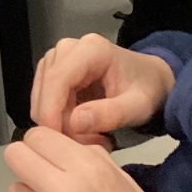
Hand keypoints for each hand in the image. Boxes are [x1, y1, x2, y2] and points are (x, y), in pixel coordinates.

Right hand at [30, 33, 174, 145]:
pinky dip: (56, 117)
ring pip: (41, 95)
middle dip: (57, 120)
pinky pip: (44, 98)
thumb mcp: (137, 106)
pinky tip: (78, 127)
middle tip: (85, 143)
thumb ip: (110, 114)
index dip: (51, 110)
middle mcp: (68, 48)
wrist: (150, 80)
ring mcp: (58, 57)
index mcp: (91, 49)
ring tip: (87, 135)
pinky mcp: (53, 70)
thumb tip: (74, 122)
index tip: (57, 140)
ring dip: (57, 121)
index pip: (58, 79)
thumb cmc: (147, 91)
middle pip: (46, 88)